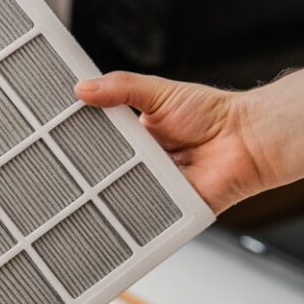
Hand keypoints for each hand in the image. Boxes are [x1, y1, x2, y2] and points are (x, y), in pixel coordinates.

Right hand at [74, 72, 267, 213]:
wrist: (248, 140)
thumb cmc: (214, 114)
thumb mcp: (159, 92)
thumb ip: (121, 87)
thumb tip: (83, 88)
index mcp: (135, 134)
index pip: (98, 138)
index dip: (79, 139)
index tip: (54, 138)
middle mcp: (142, 161)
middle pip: (104, 169)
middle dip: (87, 168)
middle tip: (65, 163)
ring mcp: (153, 185)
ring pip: (119, 193)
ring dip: (107, 191)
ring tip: (91, 183)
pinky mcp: (166, 208)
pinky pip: (144, 215)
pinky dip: (132, 214)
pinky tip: (119, 207)